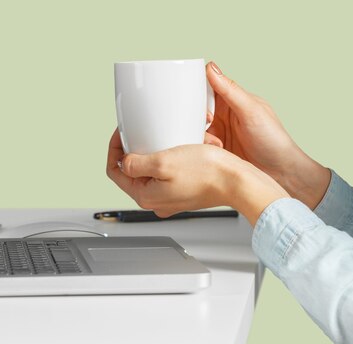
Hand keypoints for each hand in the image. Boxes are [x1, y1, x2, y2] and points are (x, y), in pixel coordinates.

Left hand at [106, 129, 288, 224]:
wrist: (238, 182)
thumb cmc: (207, 173)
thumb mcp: (162, 162)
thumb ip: (136, 163)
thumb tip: (124, 162)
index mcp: (145, 196)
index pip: (115, 171)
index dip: (114, 148)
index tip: (122, 133)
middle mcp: (156, 201)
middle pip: (133, 170)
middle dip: (138, 148)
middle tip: (145, 132)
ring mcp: (170, 198)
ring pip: (152, 169)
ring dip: (158, 151)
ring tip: (169, 139)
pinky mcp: (183, 192)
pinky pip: (170, 171)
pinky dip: (173, 157)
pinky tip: (184, 148)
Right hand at [206, 62, 329, 208]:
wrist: (280, 173)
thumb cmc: (273, 140)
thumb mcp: (251, 111)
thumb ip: (230, 90)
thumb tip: (211, 68)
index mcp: (232, 100)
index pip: (207, 87)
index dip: (197, 90)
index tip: (191, 96)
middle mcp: (222, 115)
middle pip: (196, 108)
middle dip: (196, 116)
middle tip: (207, 123)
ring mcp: (217, 133)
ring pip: (194, 128)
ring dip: (200, 134)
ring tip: (217, 143)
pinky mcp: (213, 150)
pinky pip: (197, 144)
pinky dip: (201, 147)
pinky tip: (215, 151)